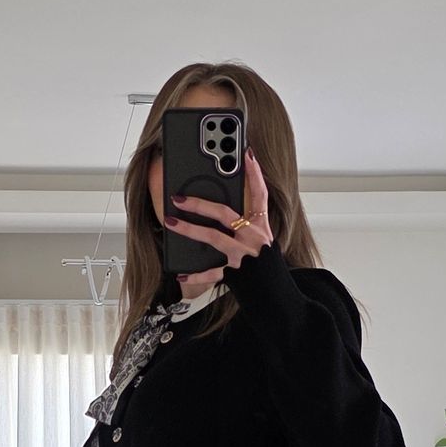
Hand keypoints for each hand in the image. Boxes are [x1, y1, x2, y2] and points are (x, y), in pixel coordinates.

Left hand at [168, 149, 272, 268]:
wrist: (275, 292)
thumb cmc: (266, 264)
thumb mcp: (262, 238)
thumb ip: (246, 223)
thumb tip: (219, 209)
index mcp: (261, 225)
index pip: (260, 193)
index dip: (255, 173)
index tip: (247, 154)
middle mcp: (253, 237)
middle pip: (225, 213)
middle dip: (200, 203)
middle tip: (179, 198)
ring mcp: (243, 254)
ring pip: (213, 237)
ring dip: (189, 229)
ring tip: (170, 222)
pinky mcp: (235, 273)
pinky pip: (211, 273)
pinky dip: (195, 275)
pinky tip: (181, 273)